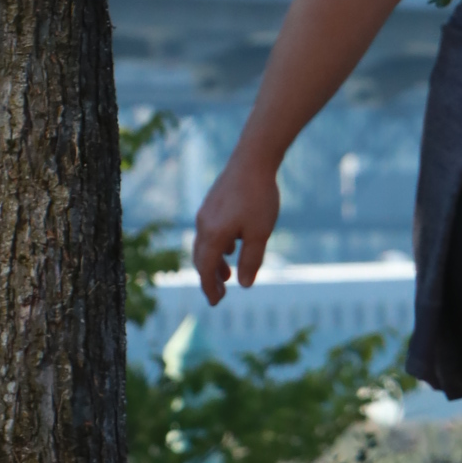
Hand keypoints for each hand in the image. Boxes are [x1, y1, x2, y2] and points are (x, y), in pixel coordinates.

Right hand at [193, 154, 279, 302]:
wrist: (253, 159)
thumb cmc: (259, 197)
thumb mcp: (260, 233)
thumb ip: (251, 260)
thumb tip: (244, 285)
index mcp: (213, 235)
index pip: (206, 270)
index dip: (209, 289)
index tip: (215, 303)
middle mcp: (204, 225)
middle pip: (201, 259)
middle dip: (209, 279)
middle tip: (220, 294)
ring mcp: (206, 212)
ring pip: (205, 244)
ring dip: (214, 263)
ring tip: (227, 274)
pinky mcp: (212, 203)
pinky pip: (210, 231)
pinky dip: (217, 246)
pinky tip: (231, 246)